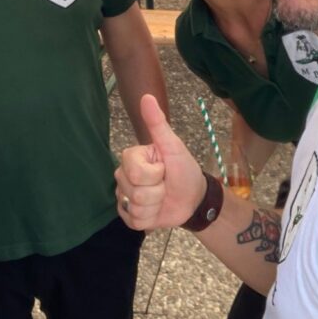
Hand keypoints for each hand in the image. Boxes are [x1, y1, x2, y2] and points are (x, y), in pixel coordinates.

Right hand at [115, 94, 206, 230]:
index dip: (155, 175)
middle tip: (165, 184)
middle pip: (135, 193)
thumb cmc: (184, 168)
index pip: (135, 173)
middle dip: (157, 192)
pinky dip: (150, 219)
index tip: (164, 168)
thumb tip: (147, 96)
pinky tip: (156, 210)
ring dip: (156, 206)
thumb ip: (157, 123)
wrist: (194, 198)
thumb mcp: (173, 146)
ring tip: (163, 197)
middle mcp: (123, 176)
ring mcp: (124, 196)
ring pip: (135, 208)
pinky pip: (134, 222)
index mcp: (131, 157)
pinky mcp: (128, 216)